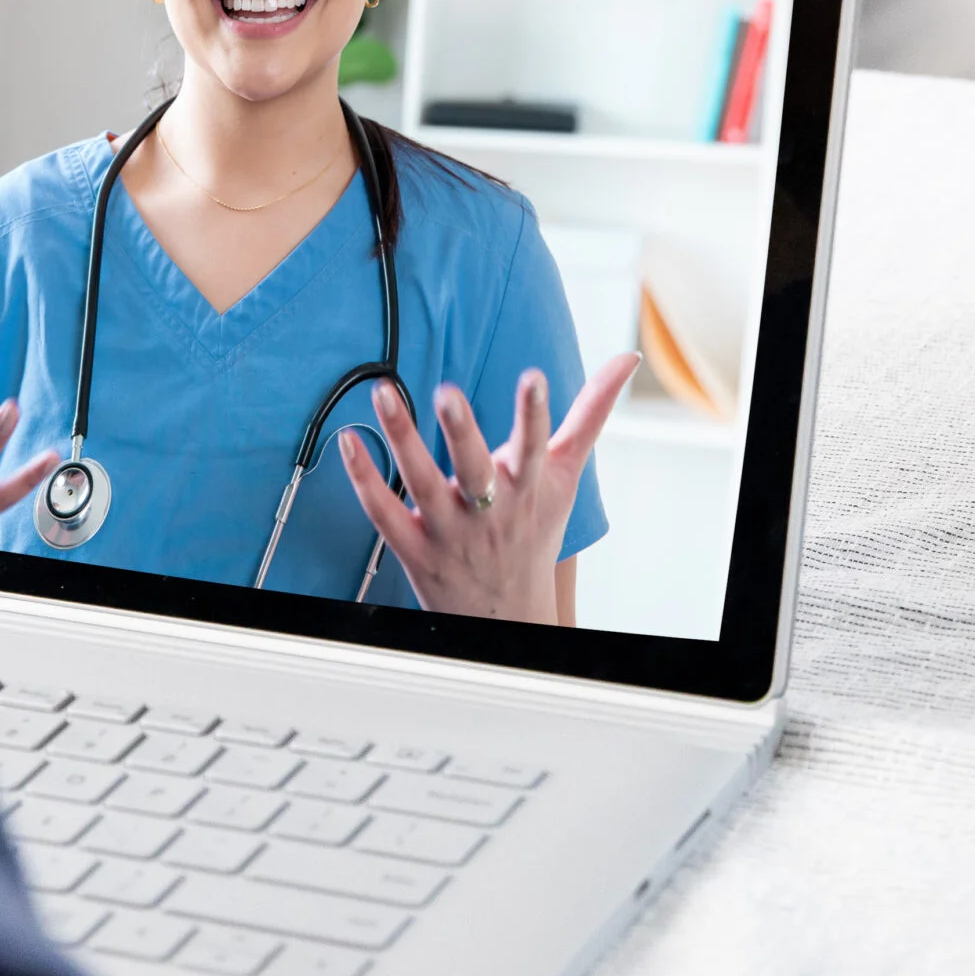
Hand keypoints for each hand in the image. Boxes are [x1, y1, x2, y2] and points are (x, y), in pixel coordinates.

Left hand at [338, 353, 638, 622]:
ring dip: (402, 438)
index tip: (534, 377)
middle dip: (463, 432)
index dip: (534, 414)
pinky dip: (364, 478)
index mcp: (527, 488)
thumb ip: (590, 414)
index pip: (534, 446)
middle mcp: (488, 510)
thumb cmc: (534, 531)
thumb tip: (627, 359)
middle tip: (448, 393)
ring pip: (421, 483)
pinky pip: (383, 512)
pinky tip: (347, 440)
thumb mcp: (565, 474)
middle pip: (475, 469)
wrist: (507, 616)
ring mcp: (449, 531)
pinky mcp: (413, 548)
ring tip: (383, 393)